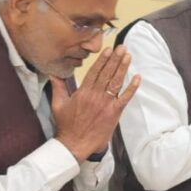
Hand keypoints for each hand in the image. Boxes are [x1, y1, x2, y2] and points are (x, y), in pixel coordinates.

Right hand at [53, 46, 140, 162]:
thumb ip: (58, 87)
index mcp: (83, 92)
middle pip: (107, 74)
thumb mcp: (58, 104)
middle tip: (122, 47)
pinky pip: (125, 97)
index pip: (94, 72)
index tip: (108, 50)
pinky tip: (137, 77)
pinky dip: (132, 87)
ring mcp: (106, 104)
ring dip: (123, 68)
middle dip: (115, 59)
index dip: (103, 60)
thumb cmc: (66, 125)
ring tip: (128, 56)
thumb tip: (53, 73)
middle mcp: (95, 96)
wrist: (75, 144)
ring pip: (116, 82)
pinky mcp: (114, 112)